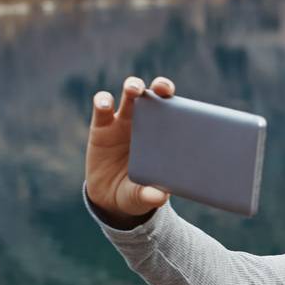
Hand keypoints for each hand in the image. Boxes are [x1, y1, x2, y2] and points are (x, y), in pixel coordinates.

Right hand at [84, 74, 176, 226]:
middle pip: (154, 95)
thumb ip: (150, 196)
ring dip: (133, 86)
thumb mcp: (142, 196)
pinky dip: (103, 101)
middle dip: (159, 86)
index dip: (181, 105)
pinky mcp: (101, 126)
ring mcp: (122, 122)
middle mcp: (145, 123)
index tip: (184, 102)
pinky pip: (101, 107)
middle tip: (161, 89)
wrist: (110, 198)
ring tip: (134, 90)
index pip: (174, 111)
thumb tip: (160, 198)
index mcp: (163, 136)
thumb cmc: (136, 192)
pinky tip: (105, 104)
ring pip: (130, 94)